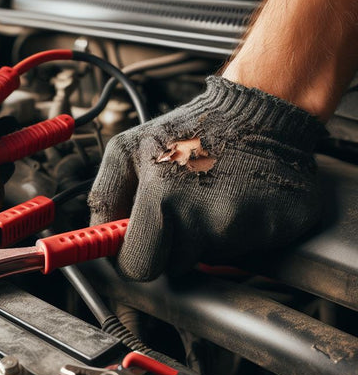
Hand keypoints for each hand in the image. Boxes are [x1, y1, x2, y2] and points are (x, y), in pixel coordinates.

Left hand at [88, 76, 323, 280]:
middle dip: (170, 247)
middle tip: (180, 210)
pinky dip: (238, 231)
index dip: (135, 257)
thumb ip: (103, 198)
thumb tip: (96, 240)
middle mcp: (204, 217)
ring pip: (206, 259)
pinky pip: (245, 250)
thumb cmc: (188, 130)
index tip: (140, 243)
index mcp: (162, 197)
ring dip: (203, 236)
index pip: (137, 267)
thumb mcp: (126, 151)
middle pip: (173, 267)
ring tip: (210, 196)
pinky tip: (237, 199)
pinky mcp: (278, 227)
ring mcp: (244, 225)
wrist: (259, 107)